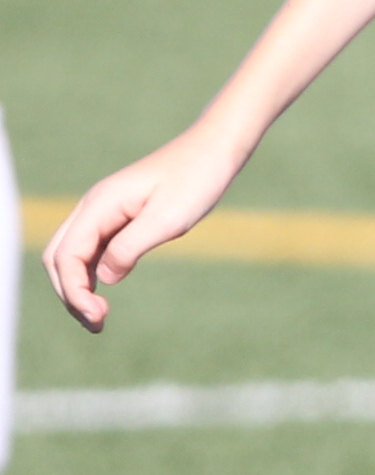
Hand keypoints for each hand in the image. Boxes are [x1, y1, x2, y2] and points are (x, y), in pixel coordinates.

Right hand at [44, 124, 249, 331]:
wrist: (215, 149)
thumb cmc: (197, 179)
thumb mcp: (167, 219)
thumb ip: (130, 248)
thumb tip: (103, 278)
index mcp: (99, 206)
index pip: (66, 256)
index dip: (74, 291)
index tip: (97, 316)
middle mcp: (93, 208)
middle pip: (59, 258)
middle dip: (70, 294)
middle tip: (97, 324)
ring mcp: (104, 211)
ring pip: (72, 255)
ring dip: (78, 287)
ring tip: (99, 318)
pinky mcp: (120, 216)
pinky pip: (92, 249)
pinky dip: (91, 274)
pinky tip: (104, 293)